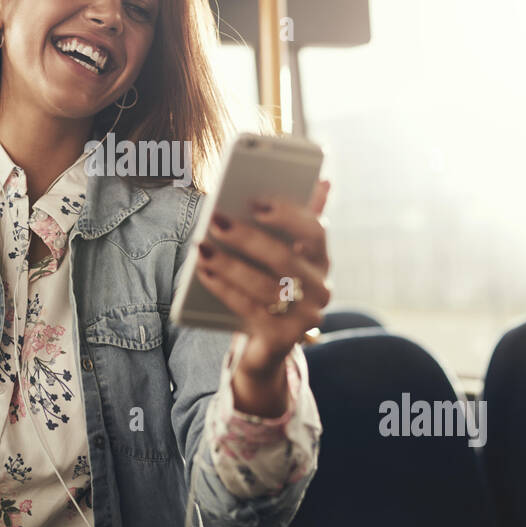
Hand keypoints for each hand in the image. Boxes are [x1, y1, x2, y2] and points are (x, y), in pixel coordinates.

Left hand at [195, 179, 332, 375]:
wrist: (266, 345)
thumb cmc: (270, 287)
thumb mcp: (282, 254)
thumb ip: (294, 220)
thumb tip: (323, 181)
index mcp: (321, 260)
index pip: (315, 231)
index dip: (288, 215)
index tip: (256, 202)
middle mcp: (321, 289)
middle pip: (285, 259)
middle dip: (248, 238)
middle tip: (216, 220)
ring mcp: (306, 317)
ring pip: (266, 287)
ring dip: (230, 265)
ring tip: (202, 247)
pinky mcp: (284, 338)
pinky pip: (251, 310)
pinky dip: (225, 289)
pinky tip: (203, 272)